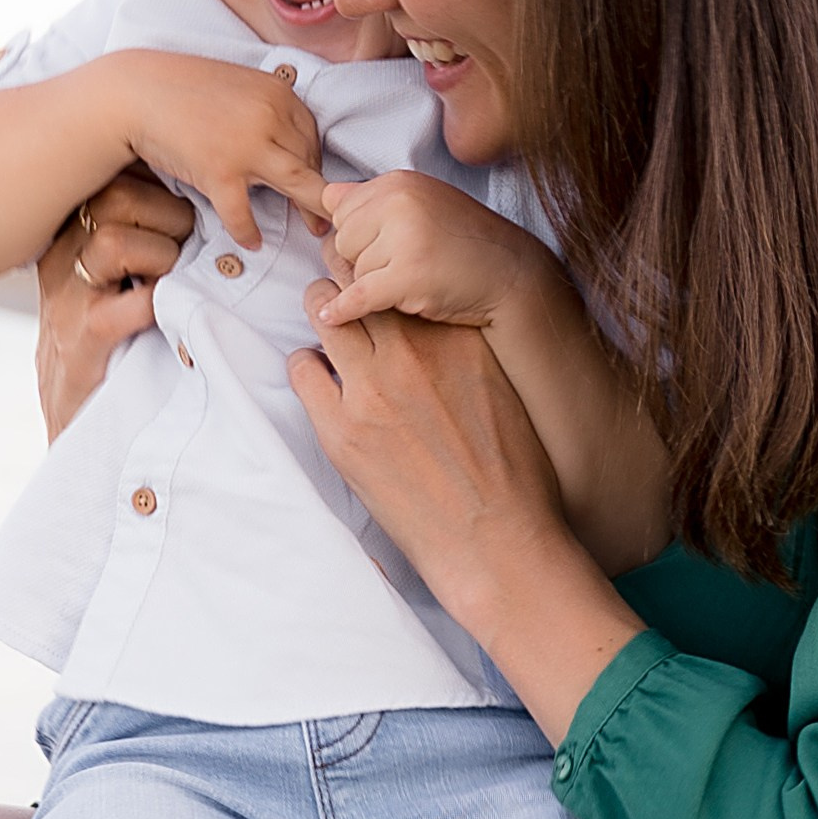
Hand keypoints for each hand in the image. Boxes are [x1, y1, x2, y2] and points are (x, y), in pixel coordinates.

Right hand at [33, 172, 193, 440]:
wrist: (72, 419)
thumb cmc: (108, 341)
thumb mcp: (112, 278)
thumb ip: (140, 235)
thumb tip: (199, 196)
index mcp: (71, 235)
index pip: (113, 174)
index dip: (161, 181)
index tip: (192, 202)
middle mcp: (63, 257)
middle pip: (115, 195)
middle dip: (170, 214)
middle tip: (191, 243)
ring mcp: (70, 297)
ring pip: (117, 240)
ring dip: (166, 256)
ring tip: (177, 280)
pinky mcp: (86, 339)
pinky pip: (133, 303)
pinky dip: (164, 303)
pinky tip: (173, 313)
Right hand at [102, 50, 327, 249]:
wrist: (134, 92)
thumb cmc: (180, 90)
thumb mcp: (237, 86)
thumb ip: (264, 106)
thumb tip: (284, 137)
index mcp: (276, 92)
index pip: (312, 135)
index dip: (316, 163)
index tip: (315, 181)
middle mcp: (269, 115)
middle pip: (310, 161)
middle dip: (320, 191)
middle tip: (326, 216)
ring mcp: (247, 145)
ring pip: (297, 185)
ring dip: (310, 212)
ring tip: (315, 232)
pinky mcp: (220, 172)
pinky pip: (244, 212)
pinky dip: (249, 231)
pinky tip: (253, 241)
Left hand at [289, 287, 646, 742]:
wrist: (499, 543)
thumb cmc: (514, 476)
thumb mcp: (502, 391)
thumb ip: (464, 351)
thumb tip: (431, 330)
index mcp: (459, 338)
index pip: (402, 276)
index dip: (383, 276)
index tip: (377, 284)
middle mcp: (415, 351)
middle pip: (358, 284)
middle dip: (348, 287)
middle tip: (343, 302)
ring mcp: (373, 388)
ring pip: (324, 315)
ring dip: (324, 320)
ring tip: (330, 339)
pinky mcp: (342, 430)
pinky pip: (303, 369)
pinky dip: (308, 369)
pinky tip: (324, 385)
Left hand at [317, 172, 550, 328]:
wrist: (510, 275)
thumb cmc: (465, 243)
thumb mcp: (422, 203)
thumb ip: (374, 199)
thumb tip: (326, 195)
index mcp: (399, 182)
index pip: (341, 211)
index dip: (359, 235)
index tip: (386, 246)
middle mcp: (399, 203)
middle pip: (341, 241)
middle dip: (362, 259)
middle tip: (402, 266)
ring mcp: (404, 239)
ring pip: (351, 271)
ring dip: (374, 283)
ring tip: (412, 279)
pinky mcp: (407, 277)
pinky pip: (357, 296)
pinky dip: (344, 310)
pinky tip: (332, 315)